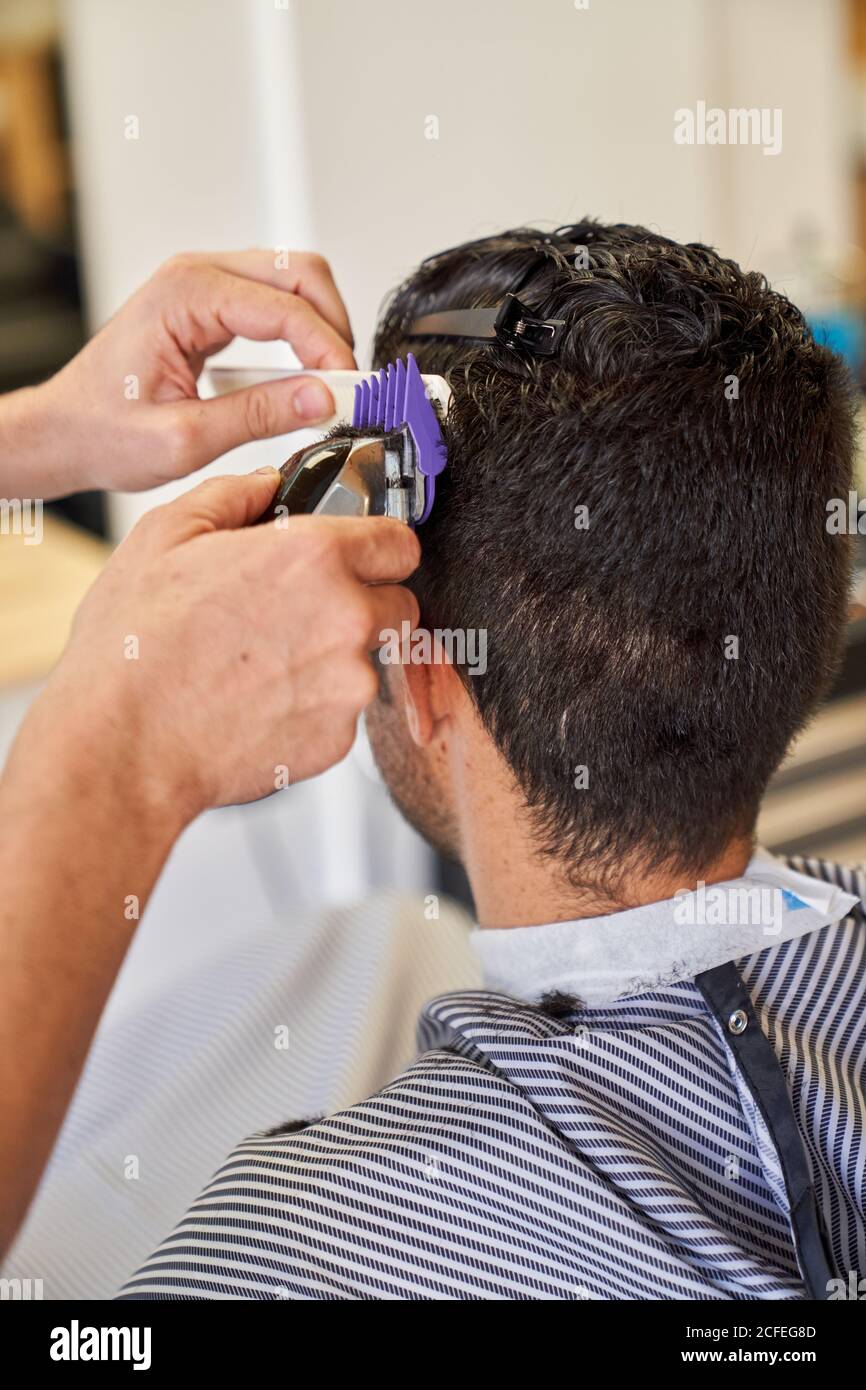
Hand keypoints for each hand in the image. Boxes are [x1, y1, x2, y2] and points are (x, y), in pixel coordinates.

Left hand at [0, 249, 356, 497]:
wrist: (65, 432)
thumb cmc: (103, 431)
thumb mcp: (185, 438)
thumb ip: (258, 415)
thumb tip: (320, 398)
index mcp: (186, 295)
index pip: (286, 308)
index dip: (328, 351)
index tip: (349, 392)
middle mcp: (195, 276)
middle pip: (300, 273)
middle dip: (334, 327)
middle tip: (346, 382)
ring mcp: (203, 285)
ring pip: (293, 280)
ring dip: (320, 327)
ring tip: (327, 382)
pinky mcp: (209, 305)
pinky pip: (273, 301)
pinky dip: (299, 333)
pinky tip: (300, 376)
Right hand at [38, 469, 419, 817]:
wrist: (124, 745)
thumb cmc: (134, 648)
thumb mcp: (165, 536)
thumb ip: (231, 495)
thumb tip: (265, 484)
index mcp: (313, 558)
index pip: (400, 543)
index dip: (379, 549)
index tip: (361, 559)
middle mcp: (346, 619)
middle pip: (398, 606)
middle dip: (362, 606)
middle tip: (301, 617)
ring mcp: (348, 685)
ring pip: (369, 664)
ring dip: (334, 663)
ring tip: (263, 666)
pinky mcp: (338, 740)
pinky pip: (342, 716)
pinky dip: (313, 710)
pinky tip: (259, 704)